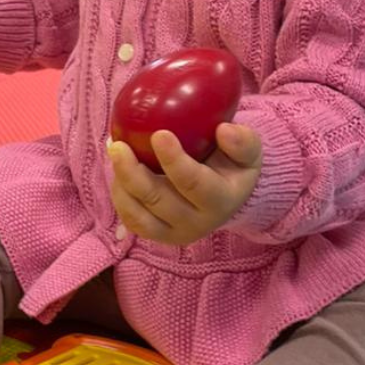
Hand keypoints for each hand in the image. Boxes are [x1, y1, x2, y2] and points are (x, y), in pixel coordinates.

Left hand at [108, 123, 262, 246]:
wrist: (227, 195)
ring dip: (121, 183)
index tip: (159, 133)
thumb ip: (243, 141)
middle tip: (118, 145)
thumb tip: (224, 130)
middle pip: (158, 201)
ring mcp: (173, 232)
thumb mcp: (249, 152)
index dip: (175, 161)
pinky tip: (117, 167)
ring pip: (138, 214)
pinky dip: (119, 195)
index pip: (194, 184)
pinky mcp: (156, 233)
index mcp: (220, 201)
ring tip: (115, 151)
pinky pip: (131, 219)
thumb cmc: (233, 165)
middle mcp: (196, 223)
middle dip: (133, 173)